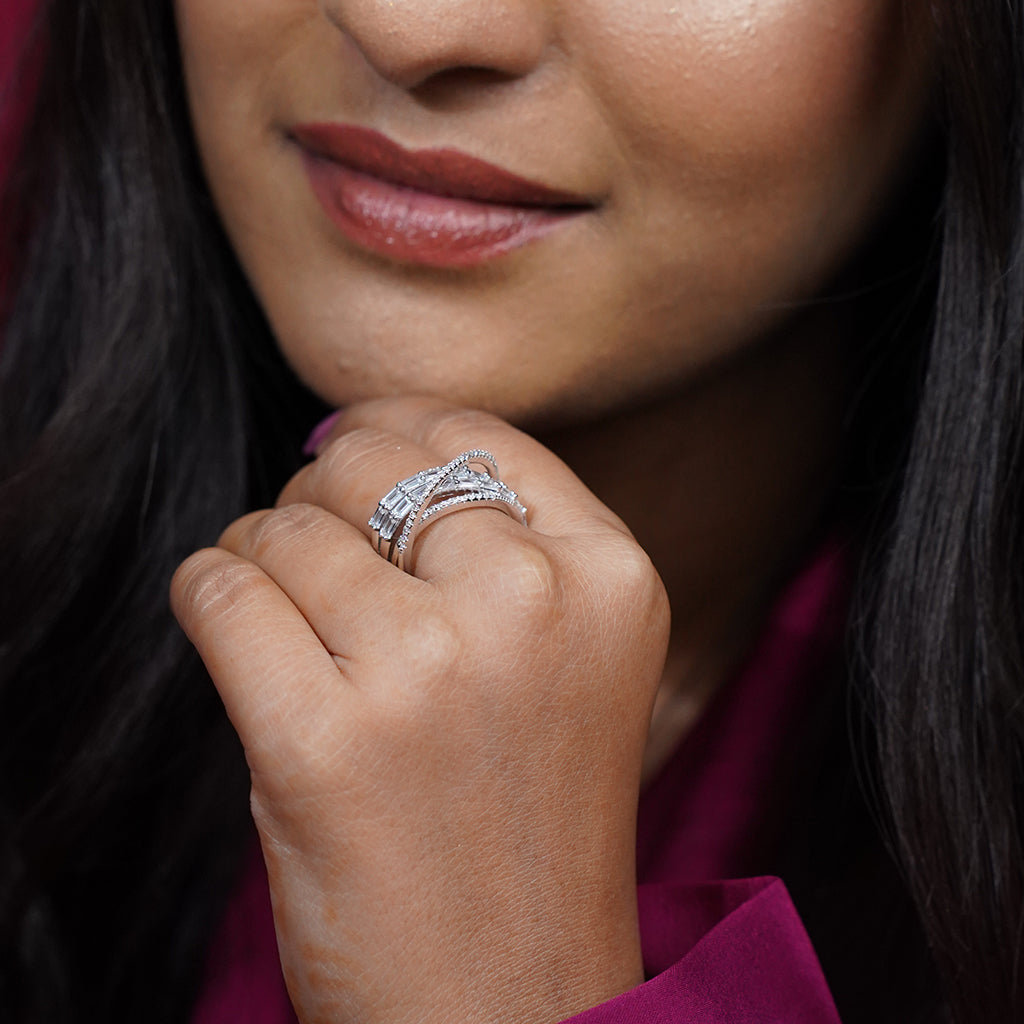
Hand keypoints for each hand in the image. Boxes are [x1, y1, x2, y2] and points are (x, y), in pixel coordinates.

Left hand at [171, 397, 669, 1023]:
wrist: (516, 997)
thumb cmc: (530, 821)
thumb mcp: (569, 656)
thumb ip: (494, 541)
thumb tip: (350, 435)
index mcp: (610, 576)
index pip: (472, 432)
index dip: (393, 426)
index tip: (349, 443)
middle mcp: (534, 605)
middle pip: (369, 464)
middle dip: (321, 494)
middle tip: (315, 552)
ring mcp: (431, 671)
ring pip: (284, 528)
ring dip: (262, 556)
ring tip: (283, 615)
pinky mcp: (326, 742)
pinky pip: (222, 592)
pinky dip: (207, 594)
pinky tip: (230, 627)